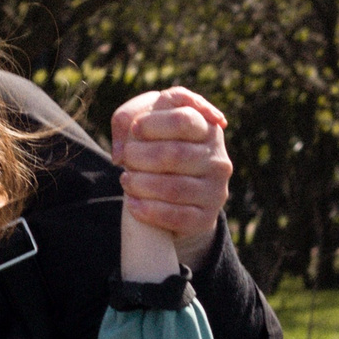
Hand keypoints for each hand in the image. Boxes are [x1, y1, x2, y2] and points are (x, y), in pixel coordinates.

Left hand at [113, 87, 231, 268]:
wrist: (176, 194)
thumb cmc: (156, 147)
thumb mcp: (146, 124)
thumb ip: (126, 120)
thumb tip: (120, 154)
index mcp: (208, 130)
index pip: (184, 120)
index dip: (153, 124)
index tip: (135, 130)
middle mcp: (218, 160)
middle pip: (175, 154)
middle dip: (141, 156)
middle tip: (126, 159)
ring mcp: (216, 191)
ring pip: (174, 188)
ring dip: (140, 184)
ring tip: (126, 180)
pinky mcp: (206, 218)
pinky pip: (176, 216)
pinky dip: (148, 210)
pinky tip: (132, 204)